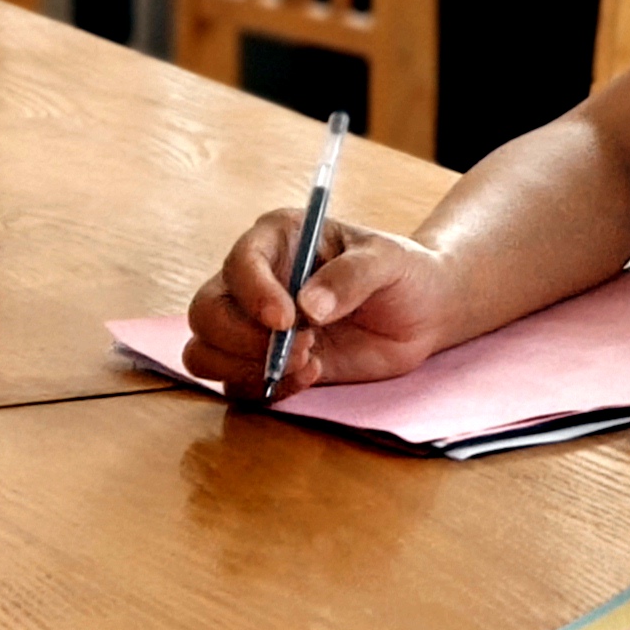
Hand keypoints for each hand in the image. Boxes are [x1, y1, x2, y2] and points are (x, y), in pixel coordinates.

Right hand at [184, 213, 452, 398]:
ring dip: (247, 368)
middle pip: (207, 312)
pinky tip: (312, 375)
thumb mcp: (389, 261)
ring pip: (206, 352)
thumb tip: (309, 307)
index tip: (285, 319)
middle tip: (304, 346)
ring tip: (309, 363)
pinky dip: (267, 389)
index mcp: (278, 239)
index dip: (254, 294)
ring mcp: (254, 325)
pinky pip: (237, 384)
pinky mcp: (266, 363)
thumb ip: (351, 276)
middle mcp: (255, 281)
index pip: (240, 263)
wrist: (424, 313)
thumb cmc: (404, 272)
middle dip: (242, 339)